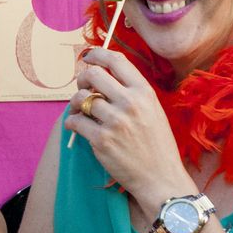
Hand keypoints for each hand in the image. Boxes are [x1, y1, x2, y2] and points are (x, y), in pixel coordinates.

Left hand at [63, 48, 193, 208]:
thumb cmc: (156, 145)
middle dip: (83, 79)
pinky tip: (77, 126)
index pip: (116, 60)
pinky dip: (72, 122)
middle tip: (83, 89)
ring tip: (80, 111)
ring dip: (75, 103)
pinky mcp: (101, 140)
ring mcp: (115, 121)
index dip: (97, 54)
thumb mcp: (152, 111)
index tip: (88, 57)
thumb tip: (102, 77)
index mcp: (144, 92)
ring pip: (80, 99)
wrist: (160, 178)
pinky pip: (75, 121)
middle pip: (93, 75)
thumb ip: (131, 93)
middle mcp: (130, 103)